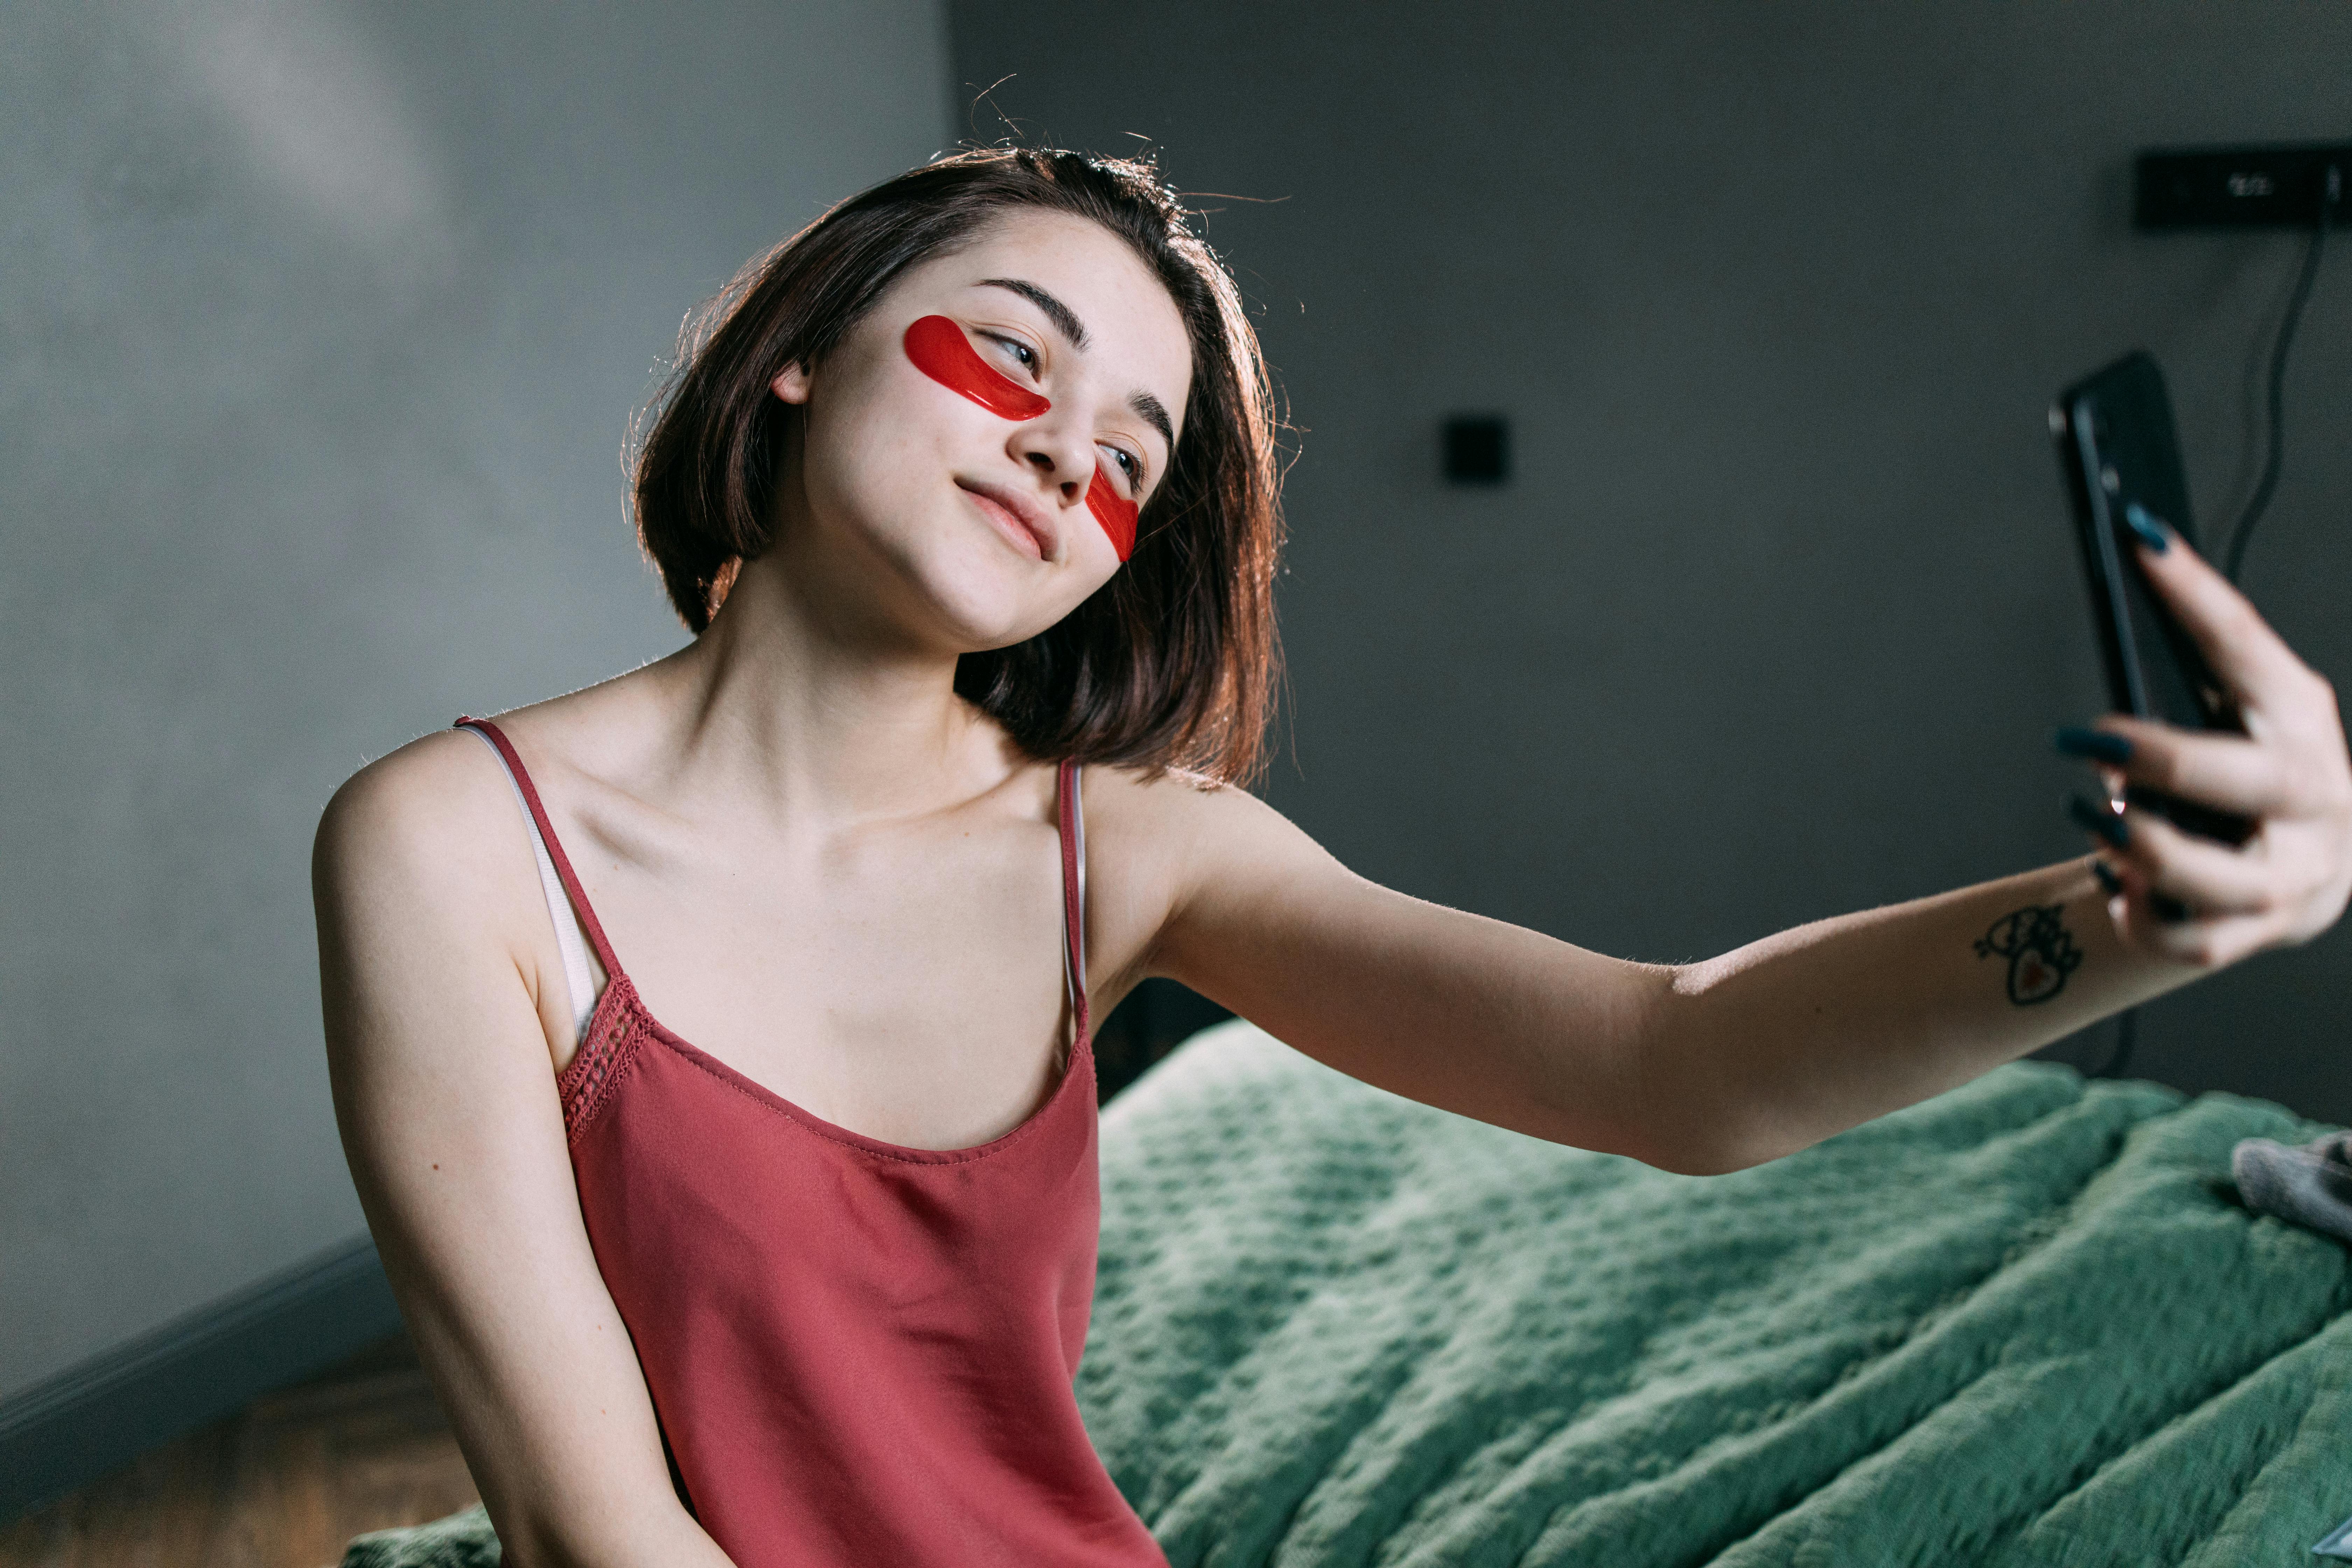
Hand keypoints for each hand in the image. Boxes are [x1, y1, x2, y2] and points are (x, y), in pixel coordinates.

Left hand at [2061, 522, 2351, 967]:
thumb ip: (2195, 651)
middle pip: (2245, 781)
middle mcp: (2318, 794)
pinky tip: (2118, 883)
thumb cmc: (2251, 767)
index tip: (2134, 538)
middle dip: (2165, 763)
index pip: (2244, 641)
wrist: (2306, 868)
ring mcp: (2302, 872)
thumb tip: (2134, 555)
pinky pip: (2194, 939)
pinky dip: (2146, 918)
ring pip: (2221, 879)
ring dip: (2146, 852)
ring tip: (2097, 822)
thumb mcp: (2238, 706)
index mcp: (2300, 716)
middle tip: (2090, 743)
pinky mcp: (2270, 931)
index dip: (2191, 588)